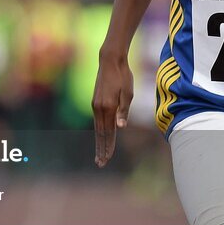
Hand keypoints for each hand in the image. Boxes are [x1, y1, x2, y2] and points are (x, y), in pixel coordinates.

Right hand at [92, 53, 133, 167]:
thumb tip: (121, 127)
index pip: (108, 132)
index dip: (108, 147)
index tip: (107, 159)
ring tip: (99, 155)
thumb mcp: (128, 93)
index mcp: (108, 107)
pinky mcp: (95, 102)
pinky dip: (99, 132)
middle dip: (101, 149)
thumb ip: (124, 111)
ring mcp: (95, 105)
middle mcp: (99, 108)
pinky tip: (101, 138)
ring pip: (98, 128)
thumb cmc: (123, 76)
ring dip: (99, 142)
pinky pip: (98, 121)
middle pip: (100, 134)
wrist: (110, 61)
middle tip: (100, 163)